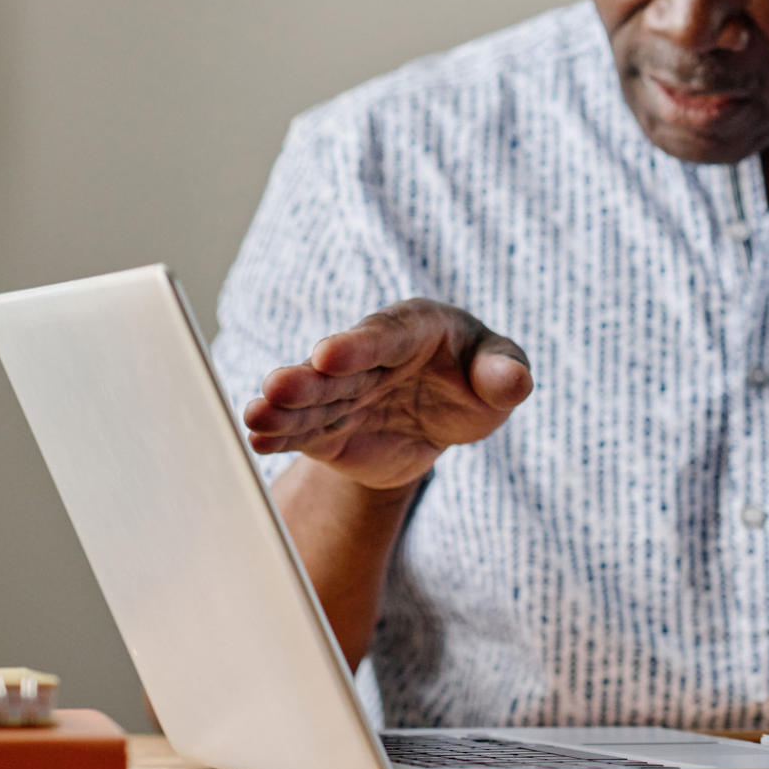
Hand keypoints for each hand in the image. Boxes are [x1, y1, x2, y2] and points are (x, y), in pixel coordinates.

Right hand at [243, 299, 531, 489]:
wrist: (446, 414)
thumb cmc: (478, 377)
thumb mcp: (501, 371)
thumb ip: (506, 372)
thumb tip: (514, 381)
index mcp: (413, 329)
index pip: (385, 335)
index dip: (358, 344)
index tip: (329, 354)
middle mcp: (370, 358)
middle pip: (337, 370)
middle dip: (308, 379)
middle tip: (277, 386)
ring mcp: (347, 395)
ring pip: (314, 402)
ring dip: (283, 410)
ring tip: (253, 417)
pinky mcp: (333, 430)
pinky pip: (306, 433)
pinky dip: (281, 436)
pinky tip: (255, 439)